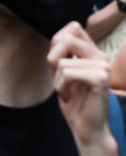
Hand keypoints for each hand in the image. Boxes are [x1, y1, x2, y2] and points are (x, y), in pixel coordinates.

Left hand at [49, 22, 115, 150]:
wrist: (86, 127)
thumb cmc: (73, 100)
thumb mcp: (62, 71)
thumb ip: (62, 53)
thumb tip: (59, 36)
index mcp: (93, 52)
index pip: (73, 28)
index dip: (57, 43)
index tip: (59, 64)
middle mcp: (101, 56)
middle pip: (66, 38)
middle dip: (52, 58)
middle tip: (58, 77)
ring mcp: (103, 66)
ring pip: (63, 60)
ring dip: (56, 79)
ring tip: (64, 91)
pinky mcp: (101, 78)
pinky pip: (67, 73)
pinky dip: (60, 86)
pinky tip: (67, 97)